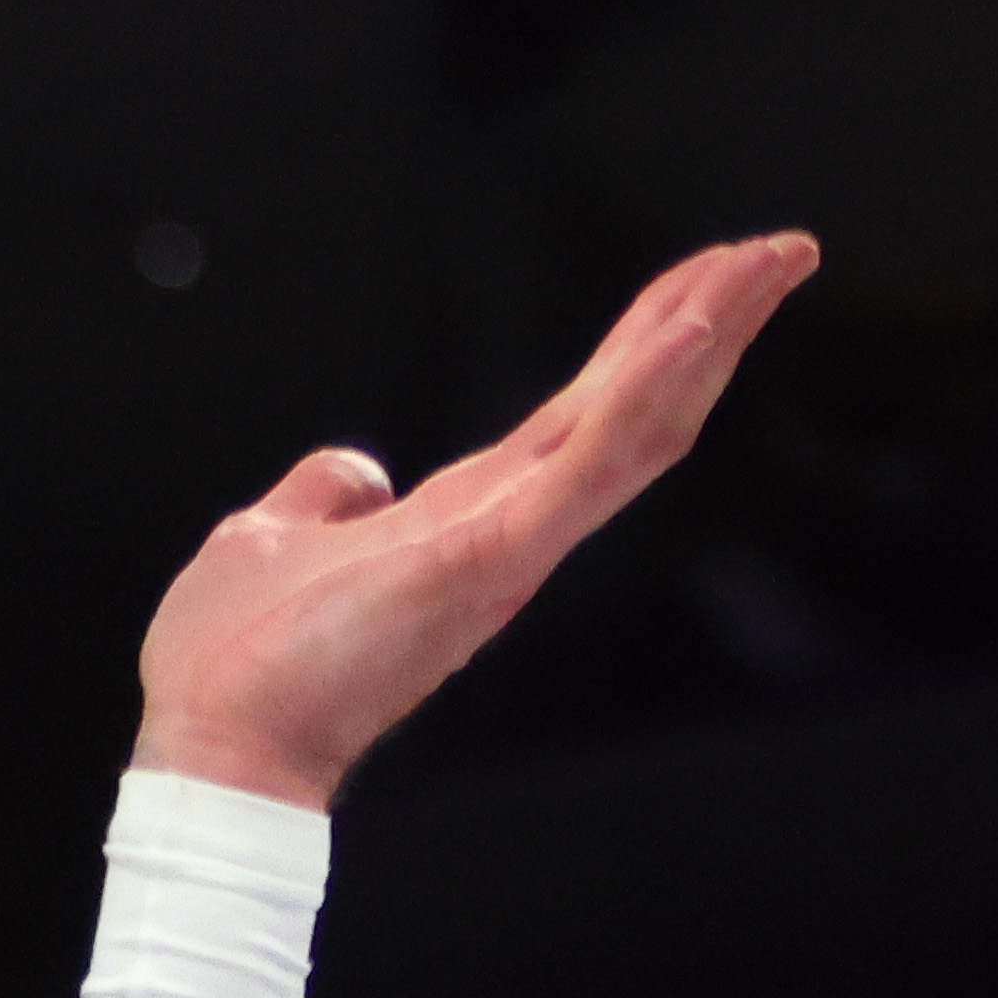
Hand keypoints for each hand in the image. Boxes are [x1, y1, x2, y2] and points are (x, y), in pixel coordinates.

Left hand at [130, 230, 817, 809]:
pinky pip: (586, 466)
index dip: (646, 343)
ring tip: (770, 264)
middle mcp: (510, 527)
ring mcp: (512, 544)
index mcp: (470, 515)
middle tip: (784, 251)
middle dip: (710, 320)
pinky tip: (689, 330)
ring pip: (636, 427)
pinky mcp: (492, 559)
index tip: (709, 278)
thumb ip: (325, 499)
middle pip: (632, 405)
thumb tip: (354, 469)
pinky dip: (640, 394)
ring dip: (704, 337)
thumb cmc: (236, 662)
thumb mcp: (276, 540)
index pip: (582, 414)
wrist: (213, 746)